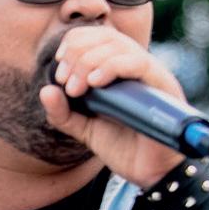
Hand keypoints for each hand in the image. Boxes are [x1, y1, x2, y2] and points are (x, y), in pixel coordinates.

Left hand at [39, 25, 187, 186]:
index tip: (59, 69)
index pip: (96, 36)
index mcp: (119, 71)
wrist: (150, 173)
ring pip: (120, 45)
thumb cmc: (123, 148)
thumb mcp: (84, 130)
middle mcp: (136, 67)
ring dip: (89, 61)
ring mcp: (150, 74)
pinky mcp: (162, 85)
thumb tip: (45, 89)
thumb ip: (62, 113)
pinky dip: (112, 66)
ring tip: (77, 88)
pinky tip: (95, 82)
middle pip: (106, 36)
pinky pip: (138, 63)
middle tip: (66, 82)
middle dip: (78, 54)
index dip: (74, 43)